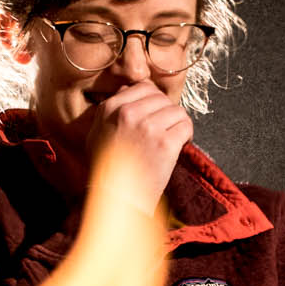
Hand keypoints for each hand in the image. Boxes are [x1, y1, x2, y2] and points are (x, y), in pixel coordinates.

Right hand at [88, 82, 192, 212]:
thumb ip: (112, 109)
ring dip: (178, 124)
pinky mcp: (165, 143)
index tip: (155, 115)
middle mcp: (127, 114)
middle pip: (162, 98)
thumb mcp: (97, 132)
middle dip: (167, 113)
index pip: (144, 87)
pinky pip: (186, 126)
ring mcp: (147, 128)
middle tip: (165, 130)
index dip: (154, 101)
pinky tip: (178, 145)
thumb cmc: (106, 168)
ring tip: (172, 138)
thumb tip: (130, 88)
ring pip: (177, 110)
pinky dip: (186, 135)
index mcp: (110, 109)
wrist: (117, 198)